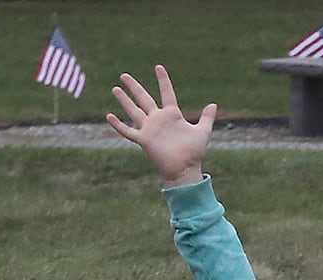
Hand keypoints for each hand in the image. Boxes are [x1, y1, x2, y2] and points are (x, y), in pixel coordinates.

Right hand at [105, 65, 217, 187]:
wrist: (185, 169)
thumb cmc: (194, 152)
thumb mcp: (202, 131)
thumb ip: (207, 117)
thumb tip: (213, 104)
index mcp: (172, 115)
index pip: (166, 93)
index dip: (163, 80)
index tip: (158, 67)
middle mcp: (158, 119)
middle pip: (144, 98)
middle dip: (134, 87)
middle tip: (124, 75)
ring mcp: (150, 129)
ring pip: (133, 111)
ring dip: (124, 100)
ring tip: (115, 88)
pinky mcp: (144, 140)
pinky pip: (128, 131)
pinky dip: (118, 125)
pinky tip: (108, 116)